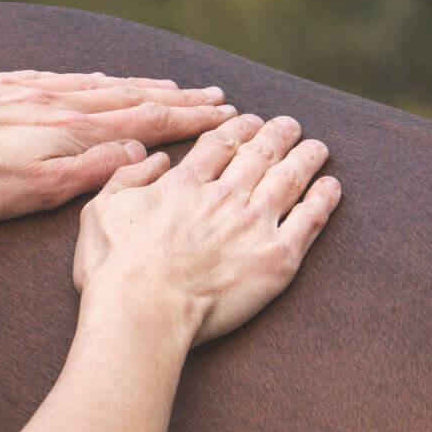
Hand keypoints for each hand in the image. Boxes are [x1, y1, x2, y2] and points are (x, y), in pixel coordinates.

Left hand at [0, 70, 237, 222]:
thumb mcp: (35, 189)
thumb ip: (91, 170)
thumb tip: (141, 150)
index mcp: (72, 128)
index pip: (145, 119)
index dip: (187, 117)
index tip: (223, 113)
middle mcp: (56, 100)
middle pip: (127, 96)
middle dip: (174, 97)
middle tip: (213, 95)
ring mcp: (25, 88)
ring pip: (94, 84)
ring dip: (136, 86)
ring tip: (165, 85)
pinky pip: (57, 76)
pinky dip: (89, 78)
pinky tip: (93, 78)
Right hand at [72, 113, 339, 343]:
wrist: (143, 311)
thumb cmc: (115, 269)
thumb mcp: (100, 211)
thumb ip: (127, 177)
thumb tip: (156, 158)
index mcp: (184, 184)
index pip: (219, 144)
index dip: (237, 128)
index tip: (248, 121)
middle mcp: (224, 196)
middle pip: (260, 154)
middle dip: (277, 134)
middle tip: (289, 125)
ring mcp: (254, 224)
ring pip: (289, 178)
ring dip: (305, 157)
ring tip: (317, 147)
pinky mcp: (278, 257)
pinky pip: (310, 219)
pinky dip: (323, 199)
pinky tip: (332, 185)